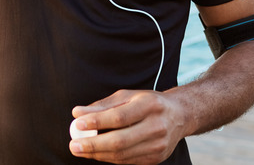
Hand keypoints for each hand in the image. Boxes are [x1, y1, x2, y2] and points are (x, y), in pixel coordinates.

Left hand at [69, 89, 189, 164]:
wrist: (180, 115)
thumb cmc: (148, 103)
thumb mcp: (128, 96)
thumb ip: (102, 105)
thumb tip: (77, 113)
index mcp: (150, 105)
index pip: (119, 117)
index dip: (97, 122)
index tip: (77, 124)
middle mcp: (157, 126)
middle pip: (120, 140)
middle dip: (93, 145)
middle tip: (73, 145)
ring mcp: (159, 145)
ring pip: (122, 155)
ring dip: (97, 154)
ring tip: (80, 150)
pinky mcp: (157, 158)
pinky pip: (128, 161)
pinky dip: (110, 158)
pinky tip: (98, 153)